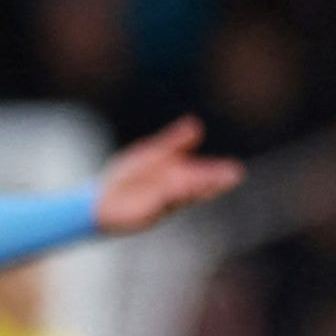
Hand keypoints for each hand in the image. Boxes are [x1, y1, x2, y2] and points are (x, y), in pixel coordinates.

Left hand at [91, 115, 242, 234]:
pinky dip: (171, 194)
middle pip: (197, 185)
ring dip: (197, 189)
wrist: (100, 199)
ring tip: (213, 184)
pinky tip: (180, 186)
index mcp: (179, 177)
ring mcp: (161, 203)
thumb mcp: (151, 154)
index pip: (202, 175)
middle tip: (234, 175)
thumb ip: (173, 142)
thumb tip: (196, 124)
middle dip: (213, 180)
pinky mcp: (146, 211)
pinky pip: (161, 201)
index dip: (216, 173)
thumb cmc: (127, 178)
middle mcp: (174, 192)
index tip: (234, 171)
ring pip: (182, 194)